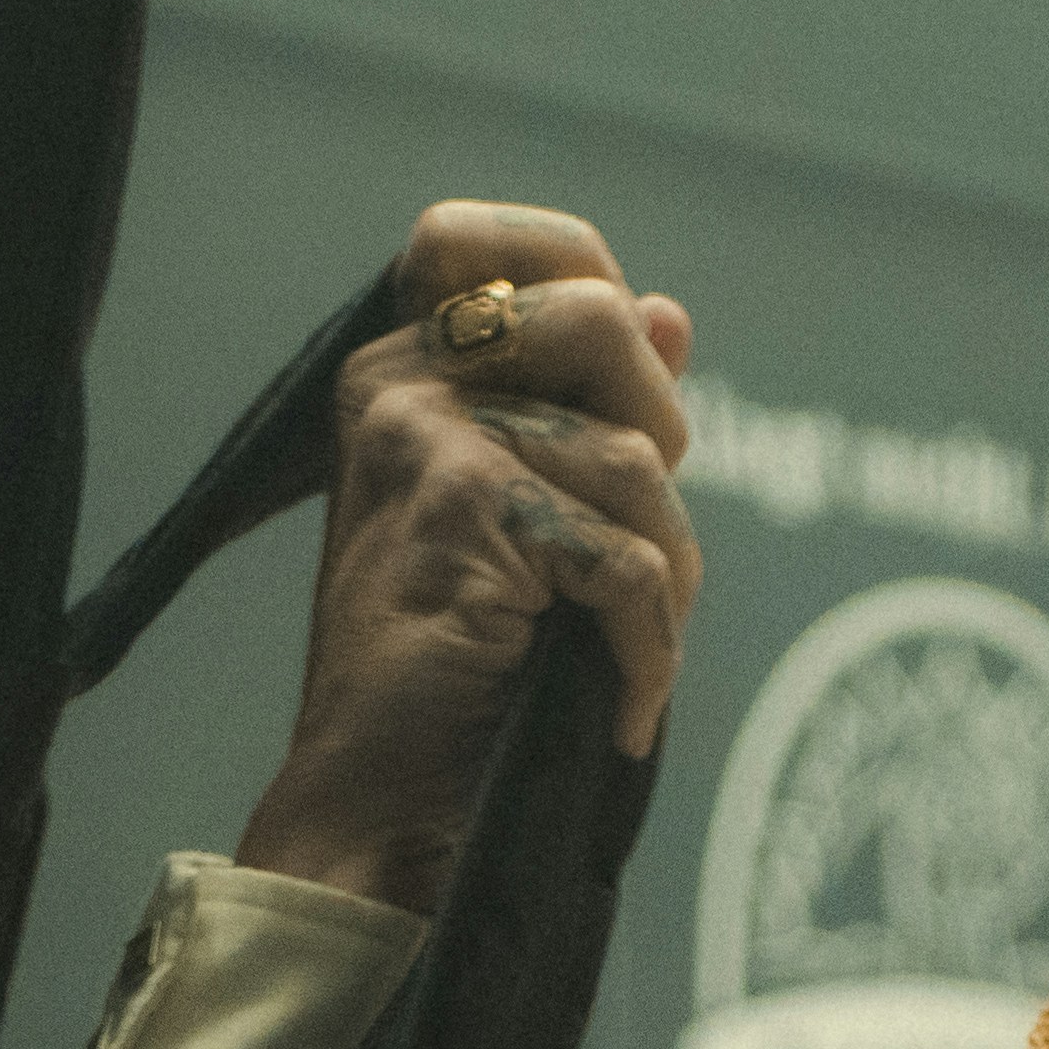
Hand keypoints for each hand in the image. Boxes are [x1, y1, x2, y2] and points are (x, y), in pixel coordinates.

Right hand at [234, 198, 700, 914]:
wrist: (377, 807)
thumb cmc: (448, 680)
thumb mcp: (522, 521)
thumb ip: (586, 410)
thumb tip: (671, 312)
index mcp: (399, 372)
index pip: (496, 241)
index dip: (590, 279)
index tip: (624, 397)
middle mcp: (397, 382)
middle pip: (600, 316)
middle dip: (660, 436)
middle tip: (639, 547)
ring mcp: (424, 436)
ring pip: (635, 456)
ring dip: (665, 575)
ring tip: (628, 655)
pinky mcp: (466, 507)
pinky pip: (628, 556)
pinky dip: (650, 649)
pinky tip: (628, 710)